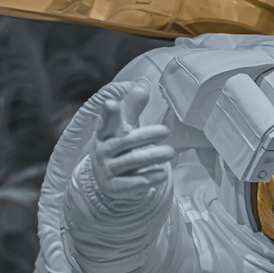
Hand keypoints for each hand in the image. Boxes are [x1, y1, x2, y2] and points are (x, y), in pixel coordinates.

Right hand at [90, 82, 173, 205]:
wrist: (110, 182)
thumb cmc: (121, 148)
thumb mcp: (124, 128)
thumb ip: (132, 108)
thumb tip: (141, 85)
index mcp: (105, 134)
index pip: (106, 122)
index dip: (108, 114)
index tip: (112, 104)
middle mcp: (103, 151)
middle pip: (125, 141)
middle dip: (145, 136)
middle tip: (166, 131)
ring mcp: (107, 170)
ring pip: (131, 161)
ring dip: (151, 156)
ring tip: (170, 152)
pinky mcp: (115, 187)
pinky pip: (131, 183)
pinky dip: (148, 178)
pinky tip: (162, 174)